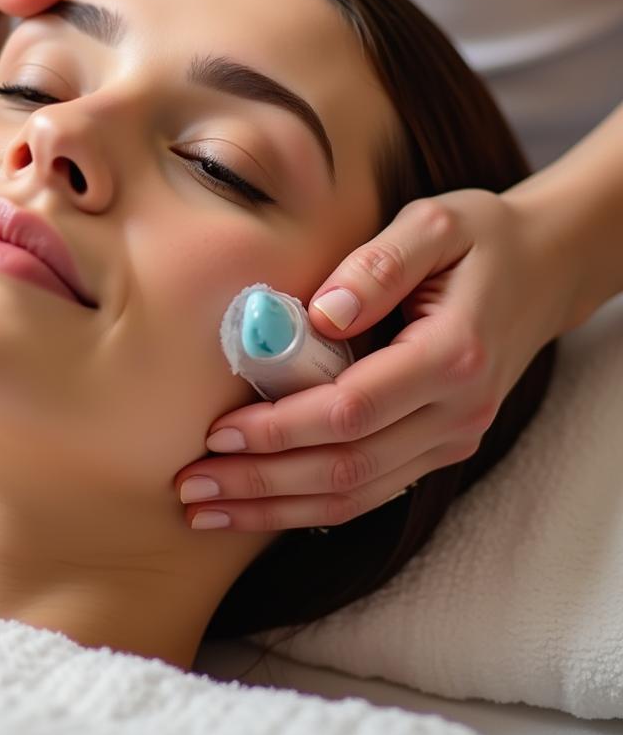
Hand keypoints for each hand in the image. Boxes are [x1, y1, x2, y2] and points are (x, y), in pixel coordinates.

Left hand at [174, 190, 564, 530]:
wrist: (543, 271)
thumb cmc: (480, 240)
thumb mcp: (433, 224)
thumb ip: (378, 265)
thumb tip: (319, 315)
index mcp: (452, 355)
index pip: (351, 410)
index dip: (280, 428)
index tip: (218, 433)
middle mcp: (456, 411)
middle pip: (347, 467)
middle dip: (262, 483)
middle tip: (191, 487)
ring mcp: (452, 438)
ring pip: (356, 495)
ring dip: (277, 508)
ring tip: (208, 509)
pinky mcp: (439, 447)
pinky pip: (372, 490)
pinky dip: (312, 506)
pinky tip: (261, 506)